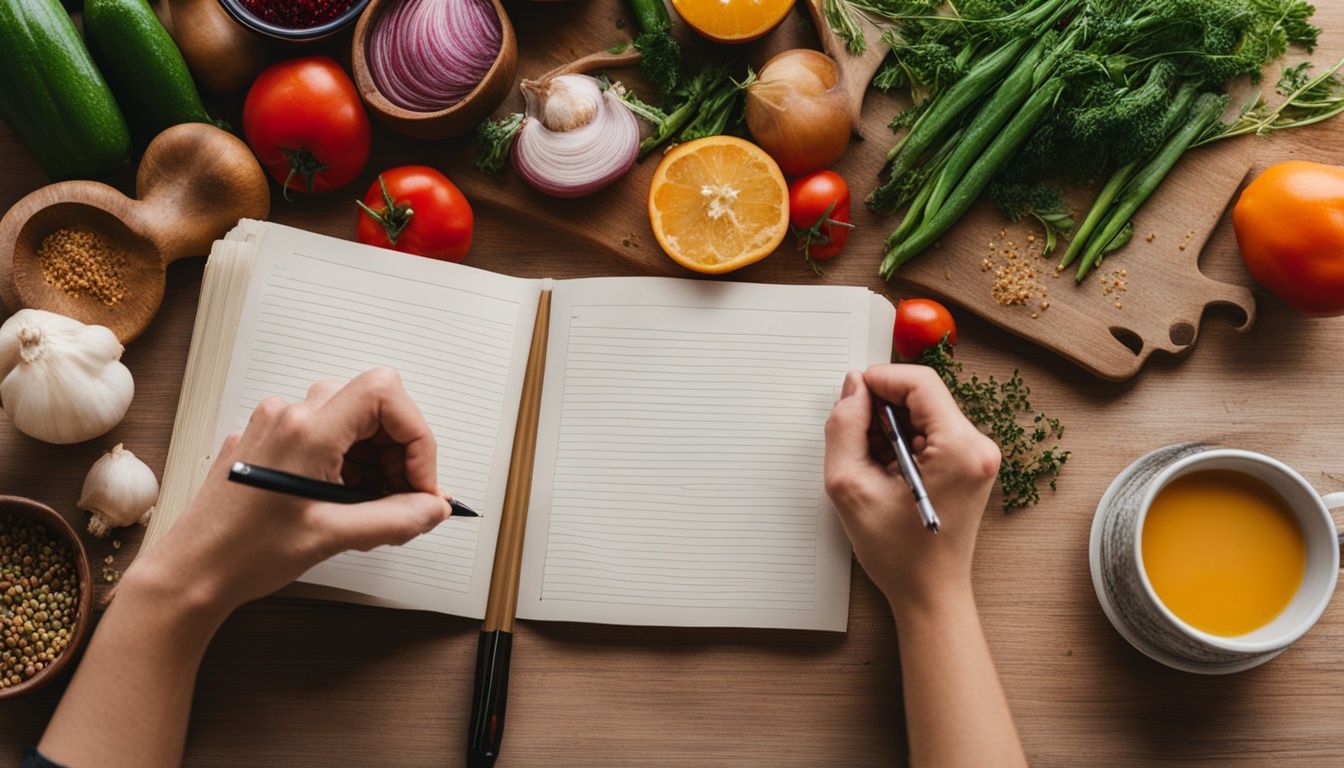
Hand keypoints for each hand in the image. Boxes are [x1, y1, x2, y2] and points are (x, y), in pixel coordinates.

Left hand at [129, 367, 450, 619]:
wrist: (190, 572)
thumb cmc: (242, 554)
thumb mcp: (333, 537)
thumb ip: (395, 518)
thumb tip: (433, 507)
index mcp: (305, 431)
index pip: (385, 393)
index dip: (416, 435)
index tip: (420, 480)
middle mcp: (288, 415)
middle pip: (374, 404)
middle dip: (399, 452)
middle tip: (403, 498)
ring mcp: (274, 424)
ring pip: (352, 419)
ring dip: (376, 460)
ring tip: (370, 507)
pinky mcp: (268, 439)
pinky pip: (326, 433)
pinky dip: (349, 463)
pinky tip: (344, 503)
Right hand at [823, 365, 1000, 615]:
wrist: (930, 595)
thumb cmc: (900, 555)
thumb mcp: (850, 486)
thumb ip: (844, 428)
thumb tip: (852, 389)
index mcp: (960, 449)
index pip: (920, 383)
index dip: (880, 379)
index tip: (852, 394)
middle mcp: (978, 447)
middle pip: (922, 395)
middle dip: (881, 408)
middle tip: (855, 439)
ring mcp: (977, 456)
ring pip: (923, 413)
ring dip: (889, 427)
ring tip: (870, 465)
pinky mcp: (968, 465)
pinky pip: (930, 432)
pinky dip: (902, 442)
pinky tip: (884, 472)